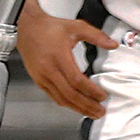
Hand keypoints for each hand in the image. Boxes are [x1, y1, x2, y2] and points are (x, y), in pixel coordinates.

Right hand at [16, 3, 116, 118]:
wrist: (26, 27)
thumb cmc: (48, 28)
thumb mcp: (75, 27)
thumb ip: (96, 36)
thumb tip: (112, 44)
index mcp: (59, 56)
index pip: (77, 80)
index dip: (91, 91)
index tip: (102, 95)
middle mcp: (49, 69)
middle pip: (70, 94)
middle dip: (87, 106)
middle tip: (100, 111)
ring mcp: (42, 77)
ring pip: (62, 99)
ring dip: (78, 108)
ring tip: (91, 112)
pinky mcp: (38, 80)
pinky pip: (53, 97)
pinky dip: (66, 103)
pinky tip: (75, 105)